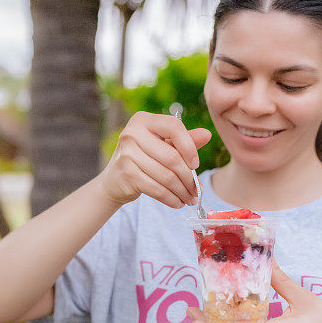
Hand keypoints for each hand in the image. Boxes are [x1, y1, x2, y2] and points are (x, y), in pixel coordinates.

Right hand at [97, 111, 211, 208]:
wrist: (114, 181)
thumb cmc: (143, 160)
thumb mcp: (163, 146)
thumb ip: (184, 140)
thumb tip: (207, 135)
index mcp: (143, 120)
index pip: (174, 126)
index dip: (189, 146)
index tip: (196, 164)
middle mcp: (132, 133)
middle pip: (172, 157)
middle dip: (189, 178)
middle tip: (197, 191)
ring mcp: (127, 153)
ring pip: (166, 176)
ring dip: (182, 191)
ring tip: (190, 198)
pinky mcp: (127, 174)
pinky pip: (157, 189)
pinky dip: (171, 198)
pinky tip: (177, 203)